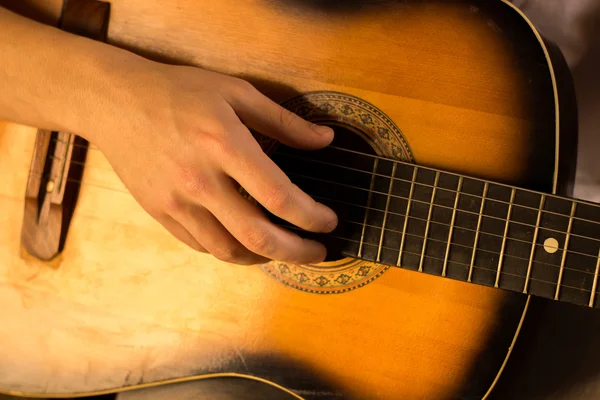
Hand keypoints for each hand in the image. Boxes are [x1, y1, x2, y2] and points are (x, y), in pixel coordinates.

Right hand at [93, 62, 337, 264]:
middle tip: (319, 252)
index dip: (311, 216)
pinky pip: (202, 246)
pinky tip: (245, 242)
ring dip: (265, 258)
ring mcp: (177, 203)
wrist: (115, 103)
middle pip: (258, 236)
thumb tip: (325, 140)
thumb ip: (284, 121)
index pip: (279, 196)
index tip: (329, 222)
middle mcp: (200, 181)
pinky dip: (231, 250)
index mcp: (224, 146)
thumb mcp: (236, 93)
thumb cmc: (179, 93)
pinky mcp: (160, 213)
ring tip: (284, 250)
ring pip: (229, 251)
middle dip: (298, 252)